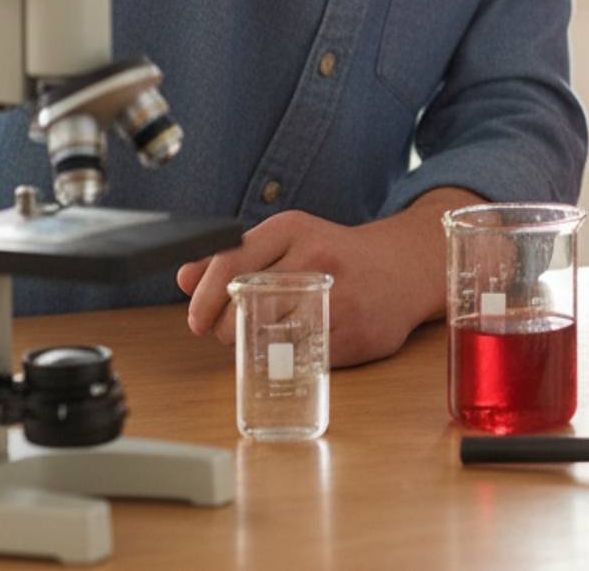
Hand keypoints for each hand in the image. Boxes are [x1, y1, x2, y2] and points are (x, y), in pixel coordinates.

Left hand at [176, 188, 482, 366]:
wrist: (405, 267)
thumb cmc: (337, 255)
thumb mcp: (288, 240)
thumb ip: (234, 256)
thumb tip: (184, 278)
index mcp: (293, 229)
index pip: (230, 263)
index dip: (203, 298)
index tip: (195, 319)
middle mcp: (316, 258)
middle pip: (245, 304)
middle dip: (226, 327)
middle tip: (231, 329)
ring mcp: (338, 297)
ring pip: (270, 334)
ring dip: (254, 344)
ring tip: (262, 336)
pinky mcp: (355, 333)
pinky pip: (303, 357)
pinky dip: (289, 358)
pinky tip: (295, 345)